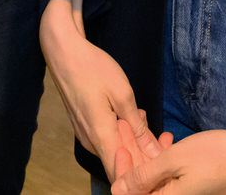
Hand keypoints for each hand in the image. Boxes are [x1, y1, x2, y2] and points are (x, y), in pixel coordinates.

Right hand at [40, 0, 160, 173]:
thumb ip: (138, 127)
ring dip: (134, 141)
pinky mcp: (83, 125)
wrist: (63, 51)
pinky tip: (130, 114)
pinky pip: (106, 139)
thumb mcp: (122, 94)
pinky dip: (122, 133)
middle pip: (120, 162)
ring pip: (114, 149)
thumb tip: (153, 152)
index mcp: (100, 136)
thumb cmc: (92, 68)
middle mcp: (90, 141)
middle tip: (163, 135)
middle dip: (145, 154)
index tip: (161, 158)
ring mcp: (84, 134)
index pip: (121, 174)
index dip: (143, 173)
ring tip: (145, 117)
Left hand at [110, 114, 225, 194]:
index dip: (121, 168)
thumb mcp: (174, 161)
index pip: (133, 193)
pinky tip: (169, 139)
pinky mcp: (200, 188)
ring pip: (159, 178)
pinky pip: (174, 177)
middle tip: (126, 126)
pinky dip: (167, 159)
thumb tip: (117, 190)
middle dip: (133, 155)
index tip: (118, 139)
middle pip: (145, 185)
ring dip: (150, 154)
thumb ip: (145, 176)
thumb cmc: (217, 156)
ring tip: (145, 127)